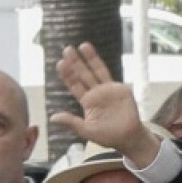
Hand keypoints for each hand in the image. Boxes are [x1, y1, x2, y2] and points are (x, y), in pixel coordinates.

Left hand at [49, 42, 159, 166]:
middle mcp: (96, 93)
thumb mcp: (87, 131)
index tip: (60, 64)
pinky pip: (108, 75)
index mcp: (87, 102)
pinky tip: (96, 57)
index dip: (67, 75)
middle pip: (83, 75)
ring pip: (95, 71)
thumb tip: (52, 118)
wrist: (128, 137)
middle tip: (66, 50)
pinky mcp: (118, 88)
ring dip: (89, 59)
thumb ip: (71, 122)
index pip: (74, 85)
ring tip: (82, 45)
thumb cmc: (108, 137)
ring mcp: (107, 89)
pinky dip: (102, 65)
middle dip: (75, 63)